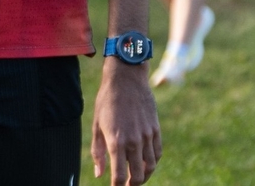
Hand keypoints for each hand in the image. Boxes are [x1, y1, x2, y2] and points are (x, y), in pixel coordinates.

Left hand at [91, 61, 161, 184]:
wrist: (126, 79)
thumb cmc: (107, 100)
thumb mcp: (96, 124)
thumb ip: (98, 151)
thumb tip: (99, 174)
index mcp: (116, 141)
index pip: (119, 175)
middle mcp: (134, 141)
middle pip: (137, 175)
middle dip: (132, 184)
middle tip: (126, 184)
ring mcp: (147, 136)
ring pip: (150, 166)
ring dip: (144, 175)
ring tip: (136, 177)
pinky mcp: (155, 130)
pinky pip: (158, 153)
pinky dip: (153, 162)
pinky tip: (146, 163)